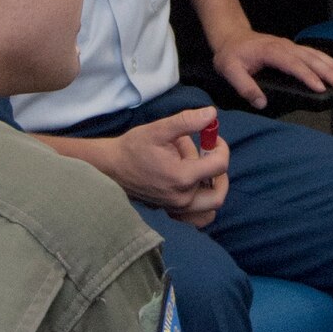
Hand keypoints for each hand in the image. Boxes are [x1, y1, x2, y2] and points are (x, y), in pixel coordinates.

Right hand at [108, 108, 229, 227]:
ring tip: (197, 171)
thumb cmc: (133, 147)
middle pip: (219, 192)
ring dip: (210, 187)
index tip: (212, 137)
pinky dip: (202, 205)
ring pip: (210, 206)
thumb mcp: (159, 129)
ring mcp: (176, 209)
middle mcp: (181, 198)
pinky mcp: (171, 213)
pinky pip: (198, 217)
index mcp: (181, 178)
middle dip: (220, 172)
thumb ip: (187, 121)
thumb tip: (212, 114)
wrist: (111, 167)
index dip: (222, 148)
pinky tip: (193, 186)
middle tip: (209, 156)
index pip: (220, 166)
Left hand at [212, 30, 332, 110]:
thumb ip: (245, 87)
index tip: (320, 87)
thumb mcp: (229, 71)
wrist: (231, 36)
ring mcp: (290, 46)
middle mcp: (284, 46)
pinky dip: (328, 61)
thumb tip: (261, 103)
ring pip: (315, 54)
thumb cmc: (231, 54)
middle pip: (310, 58)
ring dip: (332, 65)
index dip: (307, 75)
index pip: (292, 64)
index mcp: (270, 51)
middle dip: (328, 71)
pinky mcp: (293, 48)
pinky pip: (314, 53)